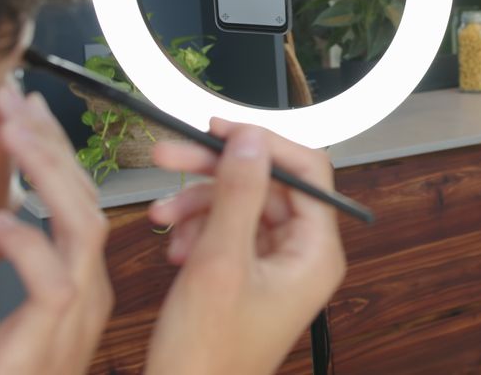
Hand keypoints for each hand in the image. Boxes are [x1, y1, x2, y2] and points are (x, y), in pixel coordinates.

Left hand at [0, 84, 112, 374]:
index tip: (28, 110)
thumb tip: (9, 204)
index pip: (81, 197)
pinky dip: (25, 244)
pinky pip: (52, 280)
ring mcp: (80, 307)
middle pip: (86, 200)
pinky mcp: (54, 331)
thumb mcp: (27, 301)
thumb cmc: (19, 369)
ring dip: (46, 174)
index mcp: (88, 275)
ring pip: (80, 227)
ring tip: (10, 135)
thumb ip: (29, 255)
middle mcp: (92, 285)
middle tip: (15, 102)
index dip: (57, 149)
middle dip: (51, 144)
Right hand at [145, 119, 345, 374]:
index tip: (220, 129)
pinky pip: (228, 229)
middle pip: (266, 183)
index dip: (263, 142)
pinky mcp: (251, 273)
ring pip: (242, 203)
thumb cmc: (207, 357)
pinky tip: (175, 244)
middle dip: (215, 171)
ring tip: (165, 217)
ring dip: (199, 202)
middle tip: (171, 154)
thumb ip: (237, 193)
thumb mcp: (218, 262)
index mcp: (316, 253)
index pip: (307, 170)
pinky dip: (198, 228)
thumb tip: (251, 139)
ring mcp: (277, 265)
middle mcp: (304, 255)